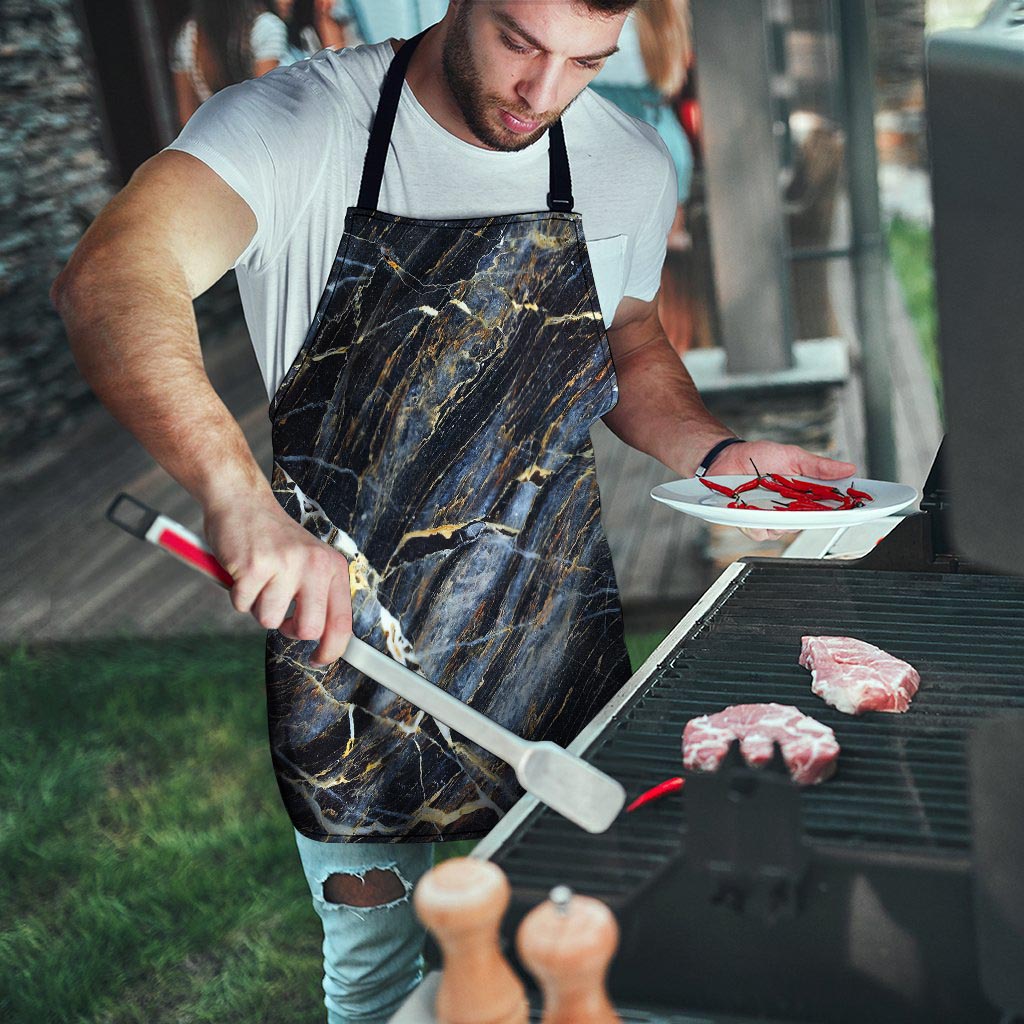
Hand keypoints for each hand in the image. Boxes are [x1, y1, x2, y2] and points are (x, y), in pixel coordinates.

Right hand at [203, 492, 351, 665]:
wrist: (243, 501)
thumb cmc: (274, 539)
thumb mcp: (309, 561)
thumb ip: (319, 596)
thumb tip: (325, 641)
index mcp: (332, 566)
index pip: (342, 621)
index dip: (332, 649)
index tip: (319, 659)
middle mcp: (314, 564)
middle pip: (308, 629)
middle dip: (289, 629)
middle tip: (279, 611)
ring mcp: (284, 564)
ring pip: (269, 620)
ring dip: (258, 606)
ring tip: (259, 579)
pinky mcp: (254, 566)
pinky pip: (242, 605)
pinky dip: (237, 595)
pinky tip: (243, 571)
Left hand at [707, 440, 856, 542]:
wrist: (727, 458)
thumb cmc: (759, 457)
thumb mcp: (793, 456)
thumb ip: (819, 466)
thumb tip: (848, 468)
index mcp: (804, 495)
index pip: (829, 508)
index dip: (843, 511)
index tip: (856, 509)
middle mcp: (790, 510)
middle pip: (808, 523)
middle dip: (809, 515)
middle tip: (804, 502)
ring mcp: (771, 518)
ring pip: (784, 531)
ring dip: (779, 518)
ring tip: (770, 499)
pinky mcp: (751, 523)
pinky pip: (760, 532)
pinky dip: (757, 522)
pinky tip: (752, 508)